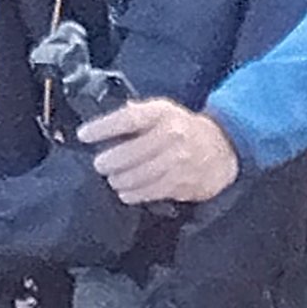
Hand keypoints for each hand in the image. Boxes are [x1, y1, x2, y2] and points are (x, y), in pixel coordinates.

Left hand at [82, 95, 242, 208]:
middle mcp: (171, 135)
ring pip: (133, 177)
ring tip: (115, 178)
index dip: (103, 127)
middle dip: (107, 162)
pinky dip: (130, 194)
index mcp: (162, 113)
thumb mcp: (162, 113)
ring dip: (118, 180)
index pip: (127, 119)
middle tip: (101, 164)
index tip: (84, 135)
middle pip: (126, 154)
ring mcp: (176, 161)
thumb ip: (134, 117)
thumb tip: (100, 126)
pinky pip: (145, 192)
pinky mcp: (179, 183)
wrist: (222, 147)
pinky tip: (126, 191)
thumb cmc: (182, 129)